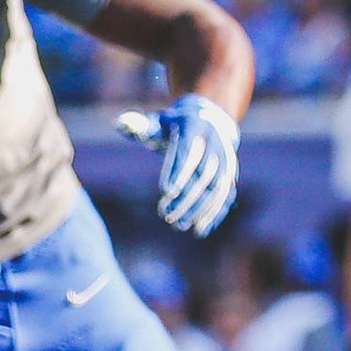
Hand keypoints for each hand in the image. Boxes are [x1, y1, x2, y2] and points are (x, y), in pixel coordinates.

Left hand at [127, 96, 238, 235]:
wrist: (209, 120)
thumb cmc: (174, 125)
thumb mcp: (158, 122)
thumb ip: (139, 125)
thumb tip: (120, 123)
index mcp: (195, 125)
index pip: (188, 150)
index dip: (178, 171)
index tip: (165, 192)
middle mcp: (215, 141)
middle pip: (204, 173)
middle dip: (186, 197)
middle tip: (166, 216)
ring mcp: (226, 158)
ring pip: (218, 187)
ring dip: (200, 209)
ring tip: (179, 225)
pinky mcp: (230, 173)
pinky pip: (227, 195)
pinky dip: (215, 214)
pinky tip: (200, 231)